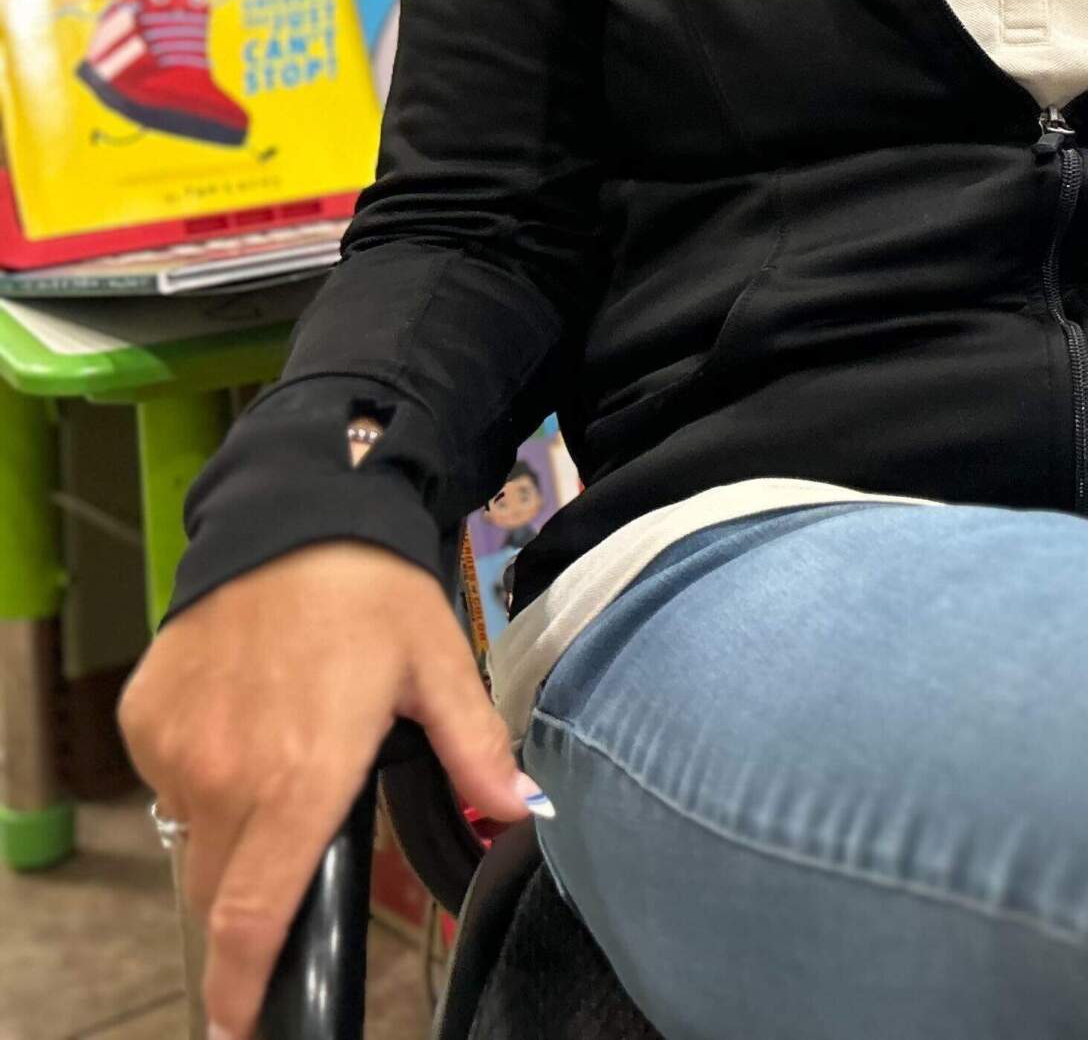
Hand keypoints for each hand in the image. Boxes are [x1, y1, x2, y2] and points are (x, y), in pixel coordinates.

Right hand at [118, 542, 537, 1038]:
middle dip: (251, 904)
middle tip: (292, 867)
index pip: (253, 914)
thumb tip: (520, 811)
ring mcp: (178, 751)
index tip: (240, 1024)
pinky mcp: (147, 722)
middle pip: (224, 889)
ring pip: (198, 834)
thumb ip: (475, 751)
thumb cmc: (373, 595)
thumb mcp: (442, 668)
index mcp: (300, 780)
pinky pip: (173, 780)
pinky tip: (250, 721)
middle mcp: (226, 778)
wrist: (290, 517)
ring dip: (235, 829)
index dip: (244, 982)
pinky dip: (206, 775)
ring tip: (285, 761)